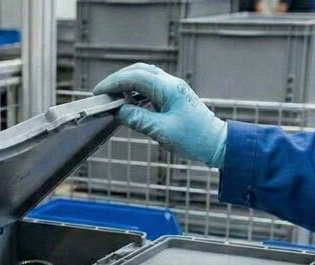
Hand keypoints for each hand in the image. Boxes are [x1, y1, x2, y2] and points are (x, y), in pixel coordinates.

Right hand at [93, 63, 226, 167]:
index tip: (98, 92)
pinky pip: (151, 86)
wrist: (216, 143)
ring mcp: (173, 88)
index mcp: (168, 88)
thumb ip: (138, 119)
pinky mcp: (174, 95)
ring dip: (127, 83)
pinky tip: (129, 101)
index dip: (114, 83)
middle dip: (118, 80)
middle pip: (138, 71)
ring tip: (112, 97)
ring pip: (145, 76)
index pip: (134, 78)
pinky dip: (136, 90)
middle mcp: (170, 83)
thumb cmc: (193, 138)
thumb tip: (119, 112)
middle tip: (102, 93)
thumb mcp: (161, 131)